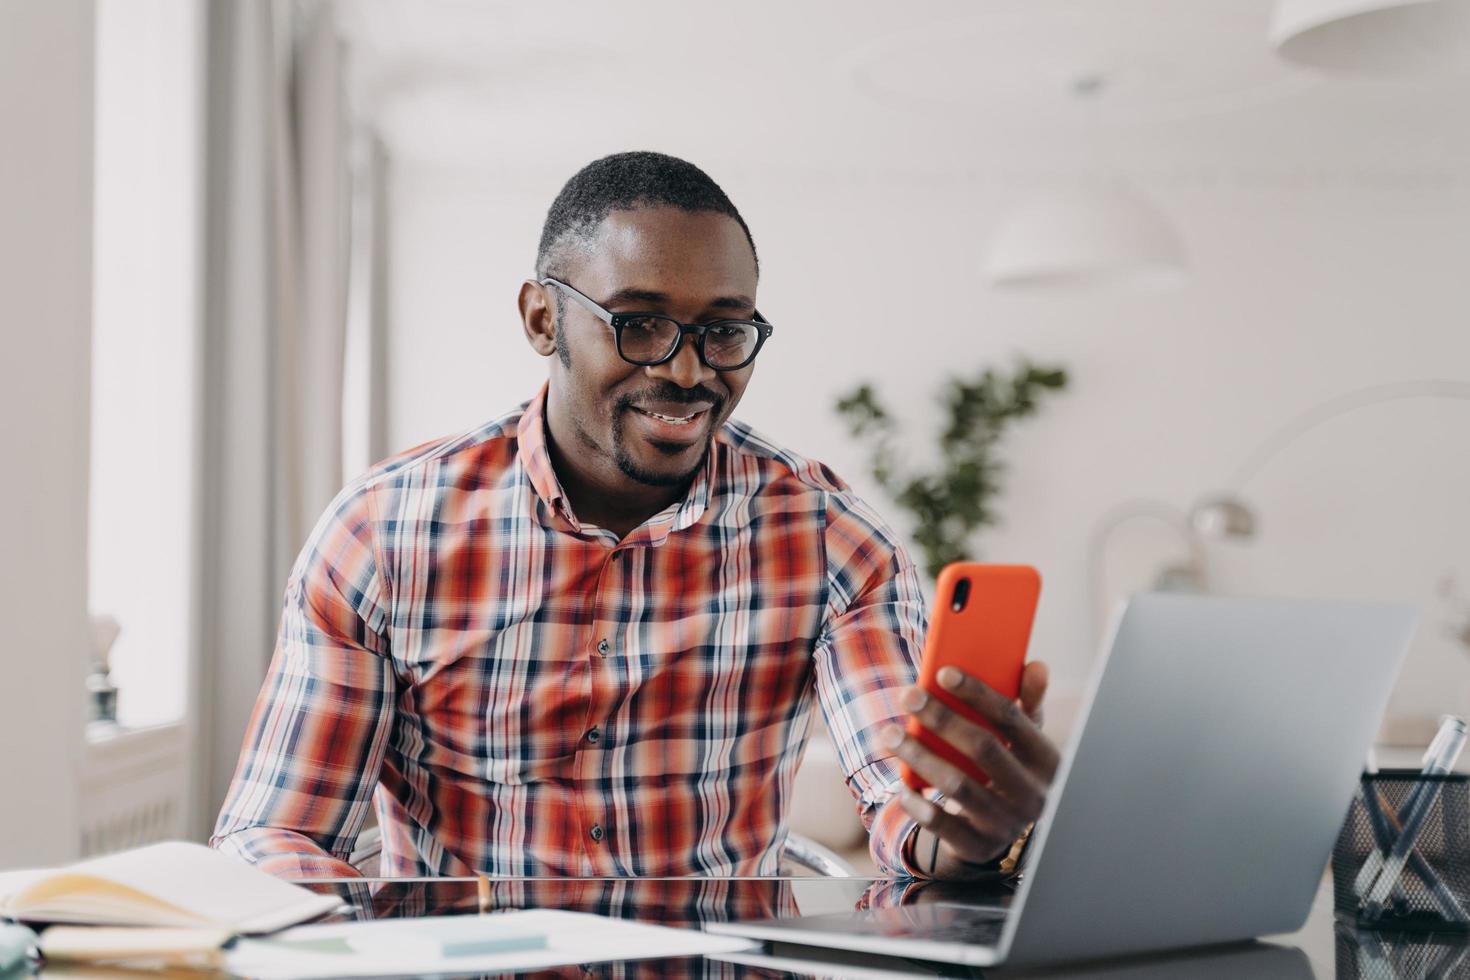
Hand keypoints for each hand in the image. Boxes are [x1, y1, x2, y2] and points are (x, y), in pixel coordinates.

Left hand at [883, 661, 1059, 877]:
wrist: (1003, 828)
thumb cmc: (1008, 766)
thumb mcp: (1022, 738)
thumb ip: (1027, 701)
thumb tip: (1036, 666)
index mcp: (1046, 760)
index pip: (1012, 719)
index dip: (977, 693)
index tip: (942, 672)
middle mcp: (1032, 794)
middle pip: (983, 748)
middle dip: (942, 718)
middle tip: (908, 695)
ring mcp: (1006, 823)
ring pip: (958, 785)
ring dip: (920, 756)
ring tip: (890, 734)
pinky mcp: (978, 846)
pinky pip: (943, 825)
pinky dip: (919, 804)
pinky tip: (900, 785)